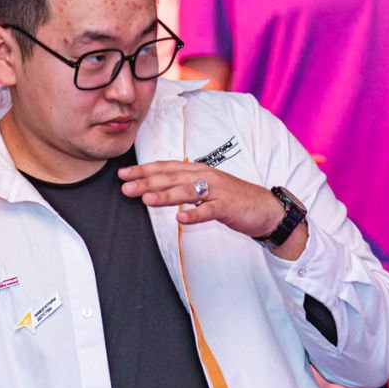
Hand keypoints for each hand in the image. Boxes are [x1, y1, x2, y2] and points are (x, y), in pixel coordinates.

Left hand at [118, 161, 283, 237]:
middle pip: (172, 177)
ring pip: (187, 191)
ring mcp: (217, 191)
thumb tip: (157, 189)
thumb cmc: (232, 199)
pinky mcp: (227, 207)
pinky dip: (195, 215)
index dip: (144, 170)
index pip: (167, 167)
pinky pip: (209, 211)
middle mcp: (205, 177)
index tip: (124, 174)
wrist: (264, 208)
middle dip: (147, 181)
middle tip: (126, 187)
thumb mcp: (205, 188)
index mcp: (198, 171)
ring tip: (146, 199)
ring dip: (165, 195)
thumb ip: (184, 186)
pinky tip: (181, 220)